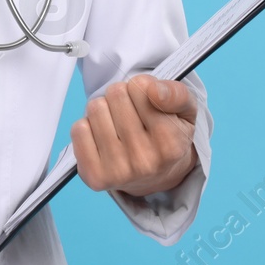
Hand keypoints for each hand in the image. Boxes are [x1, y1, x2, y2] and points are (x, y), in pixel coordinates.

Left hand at [71, 74, 197, 196]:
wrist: (157, 177)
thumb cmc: (168, 136)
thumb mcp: (186, 112)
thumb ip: (177, 94)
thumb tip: (154, 90)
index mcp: (171, 144)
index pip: (140, 87)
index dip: (140, 87)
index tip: (146, 101)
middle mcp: (145, 161)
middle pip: (115, 94)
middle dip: (120, 96)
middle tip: (129, 113)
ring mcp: (118, 171)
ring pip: (95, 109)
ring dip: (103, 109)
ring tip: (116, 124)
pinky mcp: (95, 177)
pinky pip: (78, 130)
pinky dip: (87, 127)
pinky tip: (102, 137)